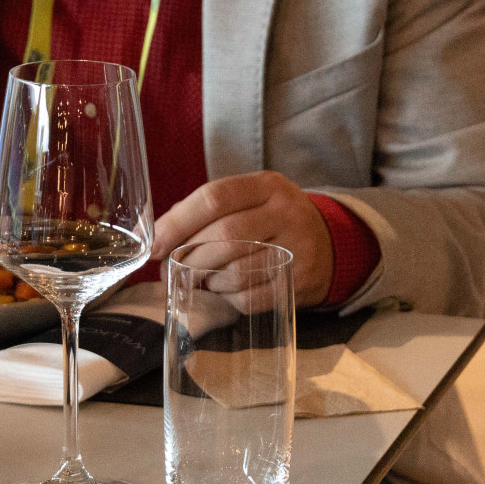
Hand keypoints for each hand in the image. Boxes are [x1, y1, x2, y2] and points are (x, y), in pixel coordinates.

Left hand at [149, 171, 333, 307]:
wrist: (328, 245)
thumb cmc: (272, 220)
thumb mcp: (250, 199)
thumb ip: (207, 209)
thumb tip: (159, 236)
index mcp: (268, 185)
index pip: (214, 198)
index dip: (177, 222)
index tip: (156, 245)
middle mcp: (286, 213)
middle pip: (223, 236)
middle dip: (189, 257)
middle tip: (172, 269)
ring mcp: (297, 249)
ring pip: (235, 271)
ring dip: (207, 280)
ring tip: (201, 278)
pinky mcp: (298, 283)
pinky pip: (248, 297)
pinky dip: (226, 298)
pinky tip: (224, 290)